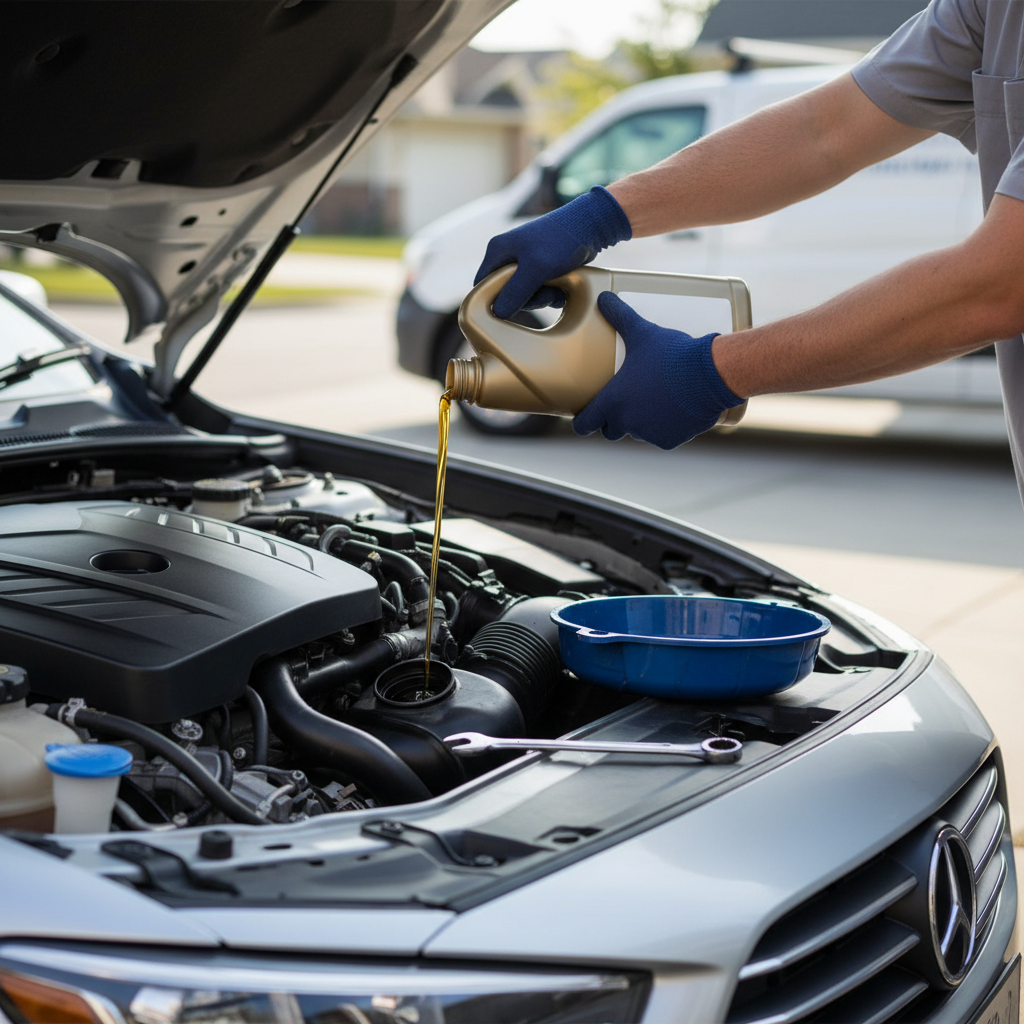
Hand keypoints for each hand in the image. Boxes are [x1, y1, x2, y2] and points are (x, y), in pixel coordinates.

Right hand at [474, 186, 630, 319]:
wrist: (590, 226)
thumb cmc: (561, 240)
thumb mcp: (536, 269)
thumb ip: (515, 292)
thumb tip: (498, 313)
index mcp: (498, 250)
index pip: (482, 284)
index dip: (493, 301)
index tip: (512, 310)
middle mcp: (508, 255)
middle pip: (505, 293)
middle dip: (526, 300)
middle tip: (544, 294)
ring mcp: (525, 261)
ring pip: (524, 294)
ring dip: (541, 298)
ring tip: (556, 291)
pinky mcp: (541, 267)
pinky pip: (539, 290)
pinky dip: (550, 294)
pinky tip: (561, 291)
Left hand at [572, 293, 742, 449]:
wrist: (711, 375)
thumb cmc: (672, 354)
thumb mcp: (643, 333)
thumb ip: (620, 317)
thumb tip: (604, 298)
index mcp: (613, 401)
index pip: (586, 423)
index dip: (583, 421)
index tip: (584, 420)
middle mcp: (627, 422)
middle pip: (611, 430)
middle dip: (615, 421)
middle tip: (626, 403)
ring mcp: (648, 434)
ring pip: (637, 432)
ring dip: (641, 423)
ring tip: (655, 401)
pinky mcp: (669, 441)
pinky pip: (661, 437)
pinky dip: (664, 429)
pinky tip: (673, 412)